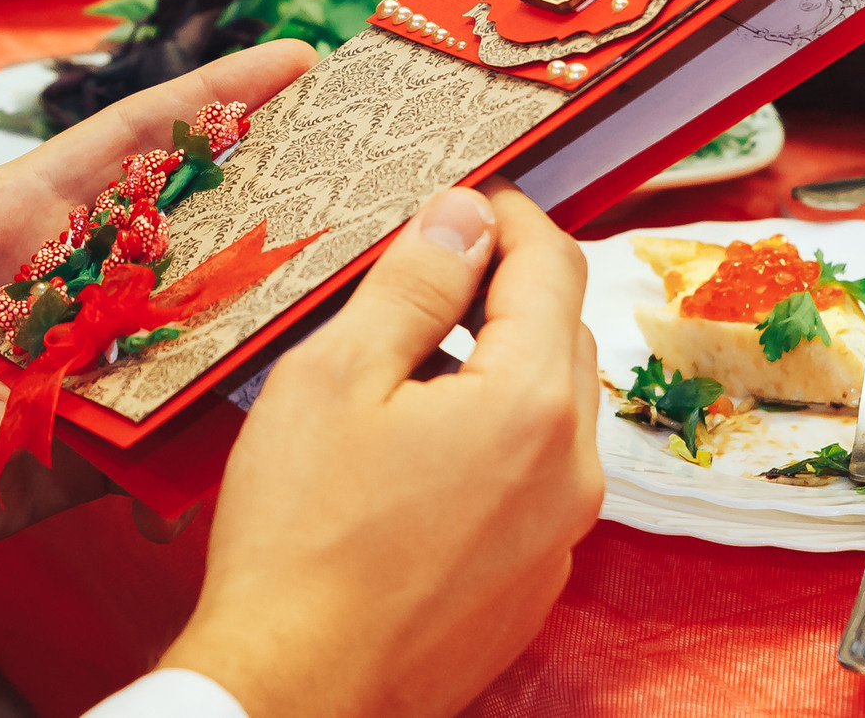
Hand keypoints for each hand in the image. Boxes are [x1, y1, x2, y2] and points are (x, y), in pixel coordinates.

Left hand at [0, 40, 318, 599]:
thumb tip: (8, 422)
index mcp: (14, 222)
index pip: (128, 145)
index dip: (213, 99)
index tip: (300, 64)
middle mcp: (61, 290)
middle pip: (186, 240)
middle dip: (270, 215)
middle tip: (367, 204)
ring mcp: (69, 374)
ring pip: (183, 348)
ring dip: (244, 346)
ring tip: (329, 333)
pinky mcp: (62, 458)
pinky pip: (145, 455)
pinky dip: (187, 463)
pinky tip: (237, 464)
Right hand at [158, 179, 603, 717]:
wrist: (292, 691)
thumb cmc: (301, 540)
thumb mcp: (336, 377)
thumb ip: (413, 284)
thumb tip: (464, 216)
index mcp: (532, 405)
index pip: (554, 266)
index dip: (508, 215)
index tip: (463, 197)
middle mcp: (572, 472)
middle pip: (561, 335)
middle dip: (501, 288)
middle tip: (420, 272)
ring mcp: (559, 538)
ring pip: (550, 411)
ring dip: (494, 366)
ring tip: (399, 370)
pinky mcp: (531, 585)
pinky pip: (532, 482)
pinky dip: (490, 441)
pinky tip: (410, 457)